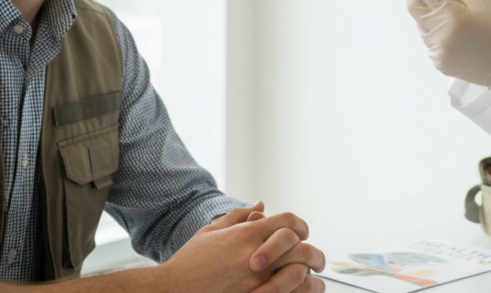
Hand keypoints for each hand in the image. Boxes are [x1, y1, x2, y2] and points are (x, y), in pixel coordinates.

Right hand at [159, 208, 324, 292]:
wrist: (172, 291)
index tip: (303, 234)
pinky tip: (298, 292)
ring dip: (309, 275)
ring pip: (298, 274)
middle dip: (313, 253)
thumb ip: (239, 215)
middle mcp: (255, 255)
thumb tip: (261, 205)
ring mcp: (256, 281)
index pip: (289, 221)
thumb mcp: (212, 231)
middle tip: (318, 260)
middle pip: (300, 247)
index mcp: (247, 234)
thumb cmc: (190, 262)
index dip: (301, 226)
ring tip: (313, 278)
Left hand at [399, 0, 490, 126]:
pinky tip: (450, 25)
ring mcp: (437, 52)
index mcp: (452, 16)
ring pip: (419, 21)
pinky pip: (427, 37)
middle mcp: (440, 36)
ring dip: (425, 9)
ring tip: (444, 4)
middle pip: (413, 5)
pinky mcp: (438, 62)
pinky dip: (433, 26)